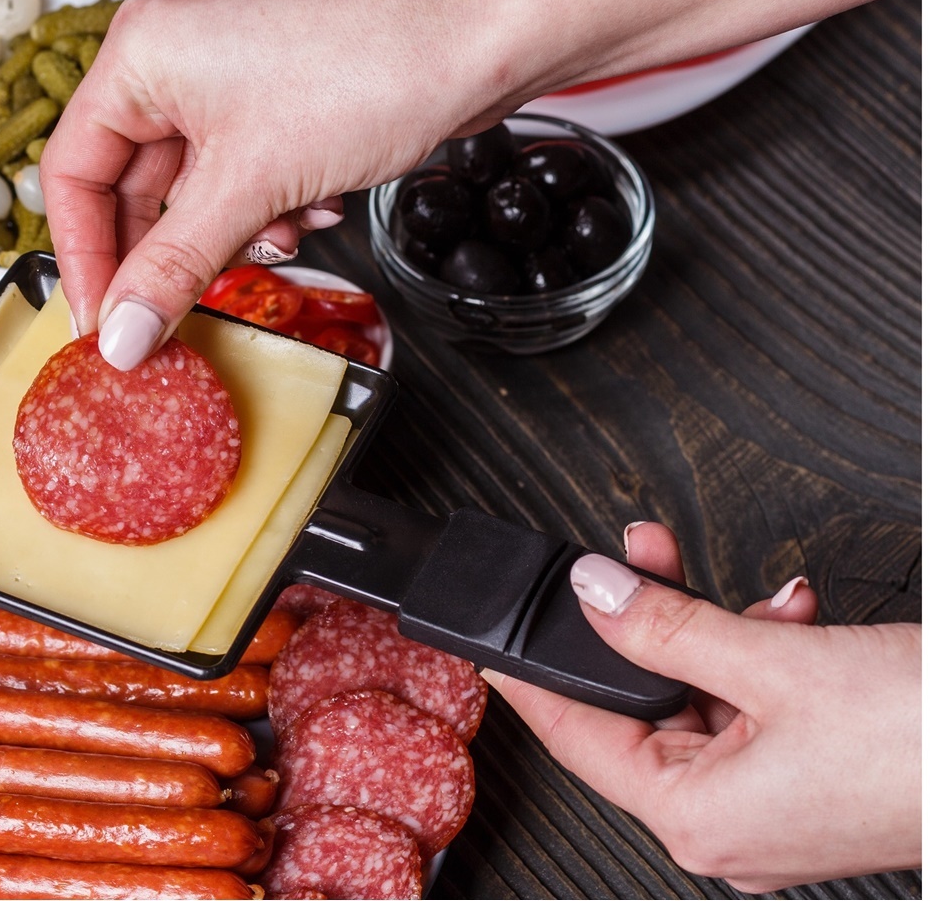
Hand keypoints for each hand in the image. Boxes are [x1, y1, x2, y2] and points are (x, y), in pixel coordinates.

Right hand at [39, 0, 880, 370]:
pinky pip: (243, 177)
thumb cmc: (377, 63)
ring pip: (193, 189)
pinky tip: (312, 213)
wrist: (487, 35)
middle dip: (169, 254)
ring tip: (275, 243)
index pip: (72, 173)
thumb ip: (176, 268)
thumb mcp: (252, 186)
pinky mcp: (278, 100)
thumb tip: (121, 332)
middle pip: (132, 186)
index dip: (83, 258)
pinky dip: (268, 209)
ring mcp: (229, 78)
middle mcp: (176, 58)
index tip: (102, 325)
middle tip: (174, 319)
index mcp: (143, 56)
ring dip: (230, 236)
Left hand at [484, 521, 920, 890]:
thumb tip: (594, 596)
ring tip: (719, 579)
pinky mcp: (816, 781)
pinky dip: (761, 655)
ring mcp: (775, 808)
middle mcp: (729, 827)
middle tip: (630, 559)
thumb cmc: (927, 741)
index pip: (577, 740)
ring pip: (702, 700)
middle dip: (642, 623)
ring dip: (709, 629)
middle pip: (642, 710)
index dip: (535, 679)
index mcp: (697, 819)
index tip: (499, 638)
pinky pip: (755, 710)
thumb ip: (668, 626)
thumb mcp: (774, 663)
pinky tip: (786, 613)